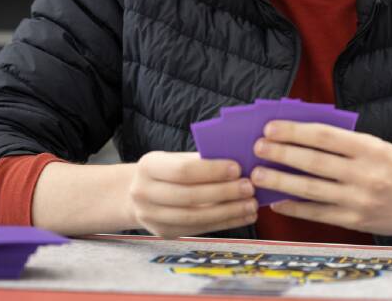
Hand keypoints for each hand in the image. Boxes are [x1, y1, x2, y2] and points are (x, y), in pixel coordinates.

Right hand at [126, 151, 256, 238]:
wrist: (140, 193)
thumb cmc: (169, 170)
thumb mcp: (177, 158)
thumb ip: (202, 160)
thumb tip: (241, 161)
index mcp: (149, 166)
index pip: (183, 171)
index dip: (212, 171)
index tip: (238, 169)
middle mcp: (144, 193)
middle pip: (189, 196)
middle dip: (223, 192)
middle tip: (249, 188)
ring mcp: (151, 217)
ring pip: (194, 217)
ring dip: (227, 212)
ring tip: (251, 205)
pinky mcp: (164, 233)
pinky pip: (198, 229)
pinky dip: (224, 223)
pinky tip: (243, 216)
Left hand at [251, 122, 391, 234]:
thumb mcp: (378, 146)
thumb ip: (345, 143)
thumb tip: (302, 136)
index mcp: (369, 148)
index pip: (323, 136)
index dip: (293, 131)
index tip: (271, 128)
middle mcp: (364, 174)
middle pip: (312, 161)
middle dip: (280, 154)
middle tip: (257, 148)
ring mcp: (359, 200)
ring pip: (310, 189)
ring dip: (280, 181)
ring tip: (258, 175)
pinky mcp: (356, 221)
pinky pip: (318, 214)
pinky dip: (294, 207)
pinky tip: (277, 201)